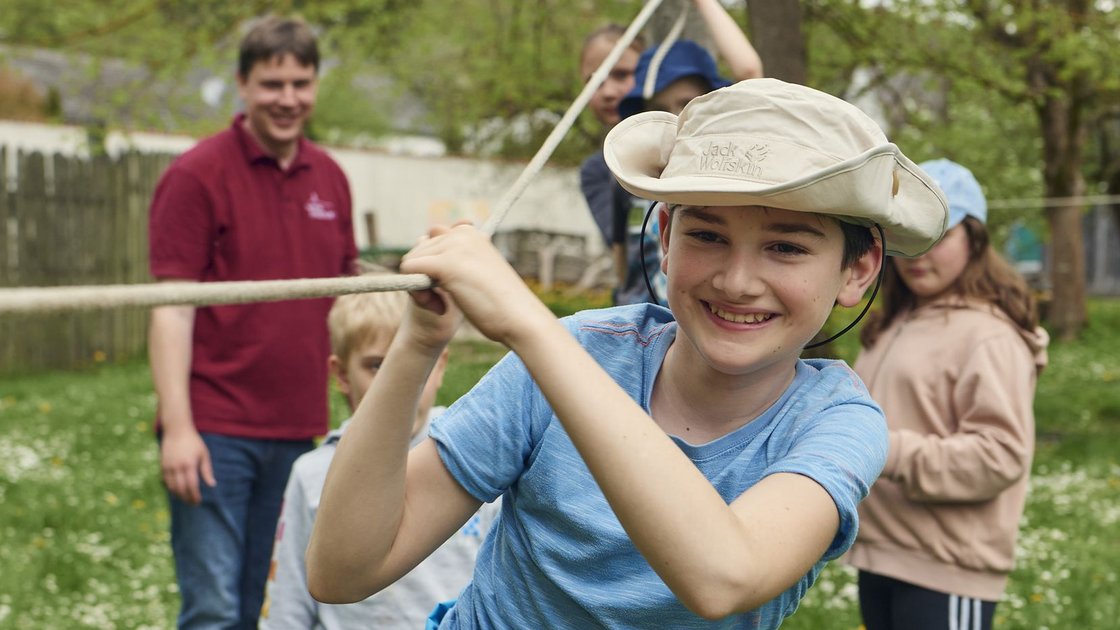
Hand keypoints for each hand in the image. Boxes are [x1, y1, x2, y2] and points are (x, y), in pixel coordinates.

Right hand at [160, 426, 215, 504]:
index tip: (198, 501)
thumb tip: (212, 484)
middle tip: (192, 503)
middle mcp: (177, 467)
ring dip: (178, 495)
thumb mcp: (204, 454)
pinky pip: (165, 481)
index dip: (195, 496)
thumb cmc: (193, 442)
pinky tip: (176, 491)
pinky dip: (170, 488)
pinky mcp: (162, 465)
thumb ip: (207, 470)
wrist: (177, 430)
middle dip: (187, 498)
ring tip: (185, 499)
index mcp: (189, 464)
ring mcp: (168, 467)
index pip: (192, 485)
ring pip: (171, 487)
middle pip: (181, 489)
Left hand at [400, 224, 553, 346]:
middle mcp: (462, 234)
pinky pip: (409, 269)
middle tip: (444, 302)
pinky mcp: (446, 263)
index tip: (448, 286)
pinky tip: (439, 308)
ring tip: (445, 306)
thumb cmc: (503, 304)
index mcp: (471, 234)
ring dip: (420, 287)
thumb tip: (431, 239)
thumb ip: (459, 260)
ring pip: (412, 260)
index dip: (432, 264)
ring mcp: (454, 246)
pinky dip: (417, 293)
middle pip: (418, 250)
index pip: (432, 238)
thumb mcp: (479, 274)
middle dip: (423, 275)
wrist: (521, 319)